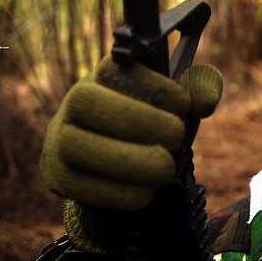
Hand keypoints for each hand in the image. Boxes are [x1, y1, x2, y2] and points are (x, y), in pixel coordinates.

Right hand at [41, 56, 222, 252]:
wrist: (122, 169)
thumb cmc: (154, 124)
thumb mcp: (181, 101)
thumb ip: (199, 87)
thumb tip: (204, 102)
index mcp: (105, 75)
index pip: (114, 68)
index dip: (150, 85)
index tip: (183, 103)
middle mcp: (74, 102)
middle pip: (85, 100)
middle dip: (136, 120)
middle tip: (176, 136)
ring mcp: (59, 139)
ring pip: (75, 145)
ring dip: (127, 160)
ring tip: (165, 168)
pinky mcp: (57, 177)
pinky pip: (77, 185)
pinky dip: (116, 192)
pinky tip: (146, 192)